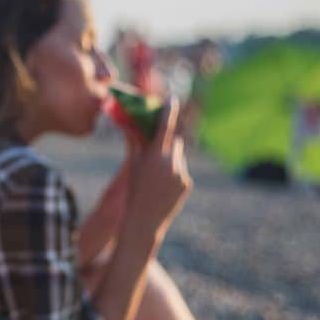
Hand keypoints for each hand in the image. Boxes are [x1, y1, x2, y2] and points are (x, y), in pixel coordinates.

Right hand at [123, 97, 192, 241]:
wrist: (144, 221)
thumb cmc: (133, 191)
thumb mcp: (132, 165)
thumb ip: (135, 142)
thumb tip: (131, 124)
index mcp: (156, 156)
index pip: (165, 126)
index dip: (169, 111)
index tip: (172, 99)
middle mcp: (172, 162)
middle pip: (173, 141)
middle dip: (166, 140)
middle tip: (157, 143)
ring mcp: (182, 173)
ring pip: (178, 156)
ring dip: (169, 158)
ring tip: (155, 176)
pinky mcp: (187, 183)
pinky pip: (181, 170)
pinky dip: (173, 172)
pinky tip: (162, 185)